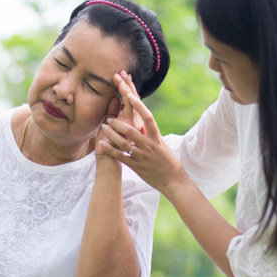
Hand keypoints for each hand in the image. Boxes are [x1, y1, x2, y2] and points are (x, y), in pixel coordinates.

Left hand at [99, 71, 186, 191]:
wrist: (173, 181)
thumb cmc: (168, 161)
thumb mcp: (162, 144)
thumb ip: (151, 133)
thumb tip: (142, 120)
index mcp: (157, 137)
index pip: (148, 118)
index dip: (139, 106)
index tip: (130, 95)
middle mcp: (149, 145)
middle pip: (131, 130)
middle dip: (118, 122)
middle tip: (109, 117)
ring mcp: (142, 156)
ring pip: (124, 143)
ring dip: (112, 134)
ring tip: (104, 127)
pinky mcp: (137, 167)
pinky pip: (121, 157)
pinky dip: (111, 150)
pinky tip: (102, 144)